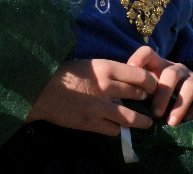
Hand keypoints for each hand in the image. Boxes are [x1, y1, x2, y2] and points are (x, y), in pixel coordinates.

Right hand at [25, 58, 156, 135]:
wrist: (39, 89)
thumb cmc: (62, 73)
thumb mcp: (87, 64)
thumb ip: (106, 70)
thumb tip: (124, 77)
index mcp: (106, 67)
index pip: (140, 74)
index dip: (150, 81)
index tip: (153, 85)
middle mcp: (107, 86)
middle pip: (138, 94)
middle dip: (146, 100)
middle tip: (150, 103)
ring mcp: (99, 107)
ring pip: (132, 117)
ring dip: (143, 121)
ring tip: (148, 123)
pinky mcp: (91, 123)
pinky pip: (114, 129)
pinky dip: (118, 129)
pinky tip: (117, 126)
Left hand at [127, 46, 192, 125]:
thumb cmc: (166, 93)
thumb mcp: (152, 89)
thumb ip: (139, 90)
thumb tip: (119, 100)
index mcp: (160, 66)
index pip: (148, 53)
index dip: (139, 59)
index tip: (131, 70)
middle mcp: (178, 69)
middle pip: (171, 73)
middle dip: (163, 95)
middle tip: (155, 113)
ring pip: (190, 86)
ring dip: (180, 105)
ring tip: (171, 122)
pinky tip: (187, 120)